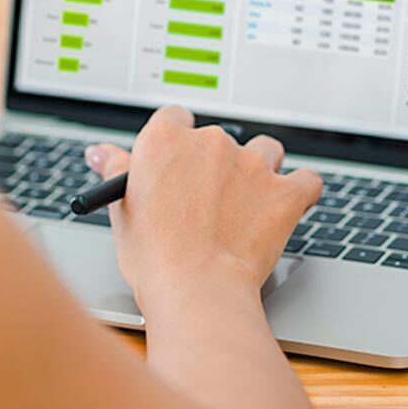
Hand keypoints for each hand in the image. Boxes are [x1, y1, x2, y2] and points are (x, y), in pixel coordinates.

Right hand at [84, 106, 321, 313]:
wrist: (196, 290)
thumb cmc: (154, 258)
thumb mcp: (123, 211)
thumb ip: (117, 172)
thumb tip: (101, 154)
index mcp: (165, 141)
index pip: (175, 118)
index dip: (178, 143)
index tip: (178, 163)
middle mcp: (211, 142)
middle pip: (220, 138)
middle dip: (217, 164)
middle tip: (207, 200)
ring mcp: (252, 165)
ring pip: (266, 150)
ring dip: (260, 170)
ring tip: (248, 204)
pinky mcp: (285, 192)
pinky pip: (306, 180)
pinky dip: (300, 190)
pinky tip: (288, 206)